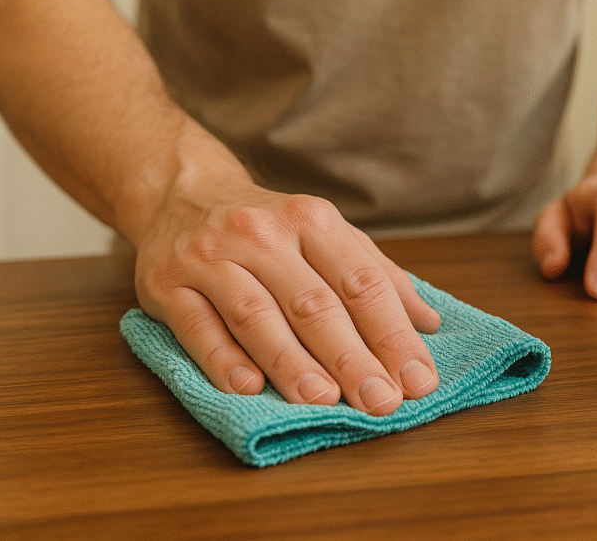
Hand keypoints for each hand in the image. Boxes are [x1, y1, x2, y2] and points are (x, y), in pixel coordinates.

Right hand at [133, 184, 440, 414]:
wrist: (182, 194)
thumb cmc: (271, 227)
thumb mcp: (328, 236)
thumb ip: (378, 276)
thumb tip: (429, 323)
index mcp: (312, 221)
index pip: (361, 282)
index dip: (392, 333)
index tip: (417, 379)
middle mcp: (263, 235)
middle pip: (314, 304)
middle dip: (351, 357)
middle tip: (381, 401)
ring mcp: (212, 258)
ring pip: (257, 316)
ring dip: (292, 362)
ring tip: (324, 399)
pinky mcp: (167, 284)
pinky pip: (197, 326)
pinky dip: (222, 359)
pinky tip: (248, 388)